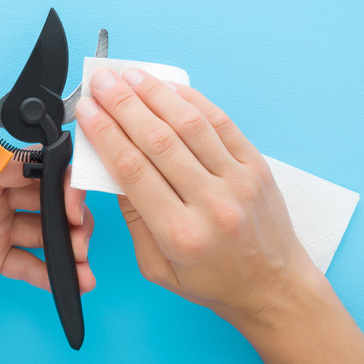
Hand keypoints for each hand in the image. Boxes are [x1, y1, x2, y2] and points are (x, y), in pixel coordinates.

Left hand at [0, 161, 94, 326]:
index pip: (19, 164)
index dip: (50, 175)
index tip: (67, 196)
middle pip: (42, 195)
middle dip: (69, 211)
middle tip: (80, 234)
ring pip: (44, 230)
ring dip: (68, 244)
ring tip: (82, 265)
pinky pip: (31, 263)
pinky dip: (54, 273)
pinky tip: (72, 284)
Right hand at [76, 67, 309, 321]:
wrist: (274, 288)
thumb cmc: (214, 282)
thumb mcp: (158, 267)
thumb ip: (134, 219)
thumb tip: (114, 169)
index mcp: (180, 234)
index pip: (133, 170)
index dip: (106, 134)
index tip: (88, 112)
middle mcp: (212, 204)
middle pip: (158, 140)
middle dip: (124, 105)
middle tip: (103, 83)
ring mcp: (239, 181)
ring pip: (190, 124)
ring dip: (156, 95)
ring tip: (131, 75)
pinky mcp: (257, 167)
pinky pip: (221, 123)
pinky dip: (193, 100)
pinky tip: (170, 88)